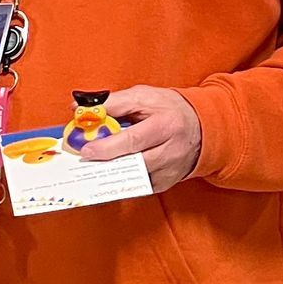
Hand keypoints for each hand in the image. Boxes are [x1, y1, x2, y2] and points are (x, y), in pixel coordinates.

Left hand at [78, 85, 201, 191]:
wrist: (202, 126)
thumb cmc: (168, 109)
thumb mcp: (144, 96)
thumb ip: (113, 102)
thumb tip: (80, 108)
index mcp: (166, 125)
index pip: (133, 139)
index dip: (107, 146)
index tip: (86, 149)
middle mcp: (171, 150)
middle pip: (133, 163)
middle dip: (106, 162)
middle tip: (85, 159)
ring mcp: (170, 170)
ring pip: (134, 178)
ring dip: (112, 173)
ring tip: (94, 166)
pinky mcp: (166, 183)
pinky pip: (138, 186)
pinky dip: (122, 180)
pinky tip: (111, 172)